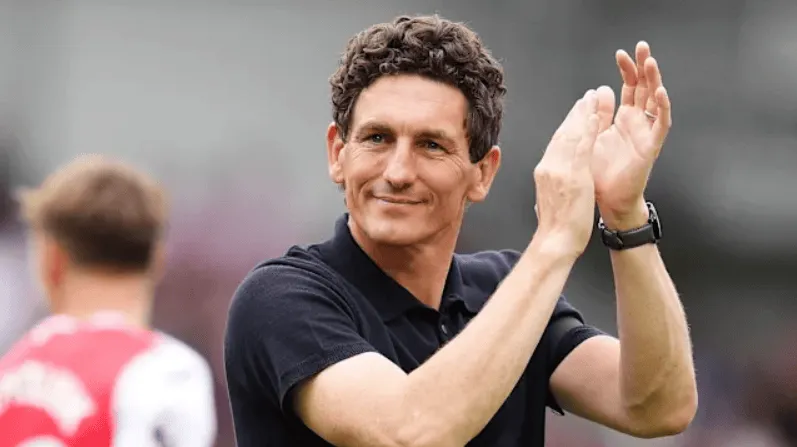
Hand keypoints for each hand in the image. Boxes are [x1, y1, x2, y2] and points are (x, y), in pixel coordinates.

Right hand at [533, 89, 599, 257]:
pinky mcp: (573, 174)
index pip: (556, 142)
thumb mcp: (551, 200)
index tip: (576, 114)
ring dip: (583, 114)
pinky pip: (582, 146)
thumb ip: (554, 185)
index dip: (568, 125)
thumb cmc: (556, 228)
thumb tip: (556, 181)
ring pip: (571, 135)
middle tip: (587, 98)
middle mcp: (549, 167)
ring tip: (593, 99)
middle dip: (576, 114)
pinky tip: (595, 117)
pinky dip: (588, 129)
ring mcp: (559, 169)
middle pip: (562, 133)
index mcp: (544, 172)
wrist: (555, 241)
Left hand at [591, 41, 671, 229]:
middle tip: (642, 47)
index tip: (621, 54)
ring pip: (654, 101)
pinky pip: (661, 124)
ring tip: (651, 62)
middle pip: (643, 89)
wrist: (607, 201)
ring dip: (654, 81)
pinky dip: (662, 108)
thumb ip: (596, 115)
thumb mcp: (591, 137)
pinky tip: (660, 93)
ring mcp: (645, 133)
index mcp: (621, 120)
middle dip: (643, 67)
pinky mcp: (651, 146)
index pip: (628, 87)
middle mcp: (636, 123)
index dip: (626, 70)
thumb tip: (598, 90)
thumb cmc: (599, 174)